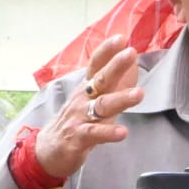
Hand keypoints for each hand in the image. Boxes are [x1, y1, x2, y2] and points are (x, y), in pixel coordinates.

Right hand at [35, 34, 144, 178]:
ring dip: (121, 99)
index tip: (122, 38)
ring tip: (139, 94)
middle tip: (131, 53)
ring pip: (101, 106)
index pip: (96, 65)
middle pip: (100, 80)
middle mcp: (83, 99)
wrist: (49, 150)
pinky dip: (109, 132)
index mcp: (87, 88)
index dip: (107, 50)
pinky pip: (95, 133)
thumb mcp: (93, 100)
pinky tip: (123, 132)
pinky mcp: (78, 138)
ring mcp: (80, 117)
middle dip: (115, 65)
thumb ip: (113, 85)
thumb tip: (134, 66)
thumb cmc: (77, 121)